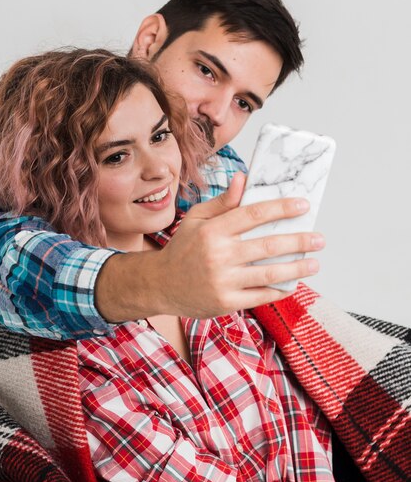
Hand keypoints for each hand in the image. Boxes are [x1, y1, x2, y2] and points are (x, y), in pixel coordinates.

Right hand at [154, 171, 323, 316]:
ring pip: (269, 274)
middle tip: (319, 238)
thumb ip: (223, 202)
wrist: (161, 285)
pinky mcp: (226, 302)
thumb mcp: (196, 220)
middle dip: (299, 241)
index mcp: (212, 231)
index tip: (303, 205)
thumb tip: (244, 179)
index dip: (281, 208)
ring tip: (314, 263)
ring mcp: (223, 281)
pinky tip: (293, 283)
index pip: (253, 214)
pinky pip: (260, 296)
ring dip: (297, 268)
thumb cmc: (182, 249)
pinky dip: (280, 289)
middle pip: (268, 246)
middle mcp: (218, 256)